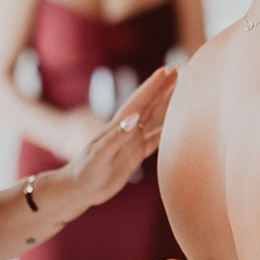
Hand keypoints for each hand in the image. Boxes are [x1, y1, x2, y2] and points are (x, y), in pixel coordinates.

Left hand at [65, 67, 176, 205]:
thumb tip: (134, 118)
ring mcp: (132, 141)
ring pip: (154, 118)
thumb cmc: (85, 172)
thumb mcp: (99, 154)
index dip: (154, 85)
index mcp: (119, 125)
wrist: (78, 190)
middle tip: (180, 69)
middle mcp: (128, 130)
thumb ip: (117, 136)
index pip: (140, 101)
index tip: (168, 70)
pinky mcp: (134, 155)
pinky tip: (175, 127)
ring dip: (166, 103)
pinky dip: (166, 131)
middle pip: (150, 103)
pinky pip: (155, 140)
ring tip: (181, 90)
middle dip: (164, 86)